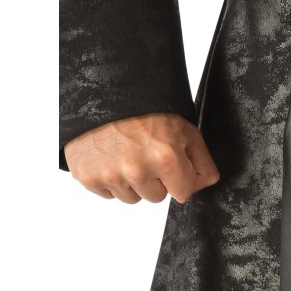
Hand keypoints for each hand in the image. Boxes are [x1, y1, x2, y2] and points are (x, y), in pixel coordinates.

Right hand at [64, 112, 219, 203]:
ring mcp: (110, 175)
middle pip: (156, 197)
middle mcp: (136, 171)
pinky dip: (110, 179)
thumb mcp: (186, 131)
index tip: (172, 162)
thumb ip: (202, 163)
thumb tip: (200, 186)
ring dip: (133, 182)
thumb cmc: (148, 110)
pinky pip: (108, 193)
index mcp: (165, 159)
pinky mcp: (87, 177)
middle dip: (156, 180)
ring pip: (131, 198)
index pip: (183, 193)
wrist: (107, 92)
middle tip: (147, 153)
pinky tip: (111, 157)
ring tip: (128, 153)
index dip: (180, 177)